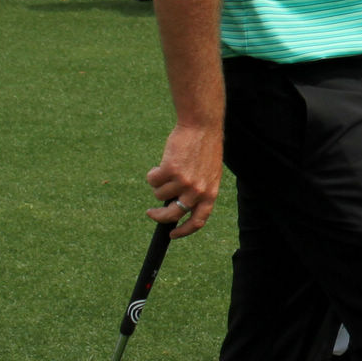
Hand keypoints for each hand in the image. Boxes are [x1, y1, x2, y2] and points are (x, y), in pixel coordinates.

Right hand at [146, 122, 222, 238]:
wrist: (201, 126)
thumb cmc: (204, 148)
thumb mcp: (209, 174)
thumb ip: (198, 191)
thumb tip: (177, 210)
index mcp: (210, 193)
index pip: (198, 221)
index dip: (183, 231)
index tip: (172, 234)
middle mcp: (198, 190)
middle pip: (172, 215)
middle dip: (158, 216)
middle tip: (151, 212)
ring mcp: (183, 181)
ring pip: (159, 194)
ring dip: (159, 184)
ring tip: (169, 168)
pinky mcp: (170, 171)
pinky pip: (152, 180)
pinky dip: (153, 173)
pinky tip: (164, 161)